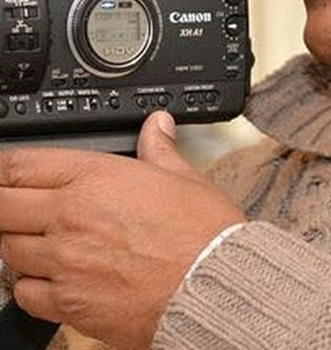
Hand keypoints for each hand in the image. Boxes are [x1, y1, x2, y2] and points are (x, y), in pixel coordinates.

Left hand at [0, 111, 245, 348]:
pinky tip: (49, 277)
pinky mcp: (66, 304)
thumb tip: (157, 125)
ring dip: (15, 243)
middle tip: (9, 204)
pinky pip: (23, 293)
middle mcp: (70, 218)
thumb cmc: (202, 232)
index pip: (22, 166)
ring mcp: (64, 262)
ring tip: (35, 240)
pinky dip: (28, 284)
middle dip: (0, 202)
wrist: (210, 285)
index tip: (4, 170)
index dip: (4, 167)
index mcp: (96, 179)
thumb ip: (159, 149)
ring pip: (7, 250)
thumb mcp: (184, 177)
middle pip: (1, 207)